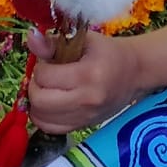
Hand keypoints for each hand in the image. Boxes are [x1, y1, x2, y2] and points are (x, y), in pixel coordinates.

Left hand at [26, 29, 143, 132]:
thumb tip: (31, 38)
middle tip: (45, 77)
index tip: (49, 62)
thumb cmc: (109, 53)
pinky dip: (44, 117)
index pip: (45, 77)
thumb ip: (53, 43)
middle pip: (40, 101)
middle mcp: (86, 100)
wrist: (135, 73)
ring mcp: (85, 117)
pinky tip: (50, 104)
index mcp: (88, 75)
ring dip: (37, 103)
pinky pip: (51, 129)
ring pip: (41, 118)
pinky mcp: (84, 127)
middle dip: (35, 86)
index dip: (40, 67)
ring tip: (47, 90)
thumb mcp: (84, 40)